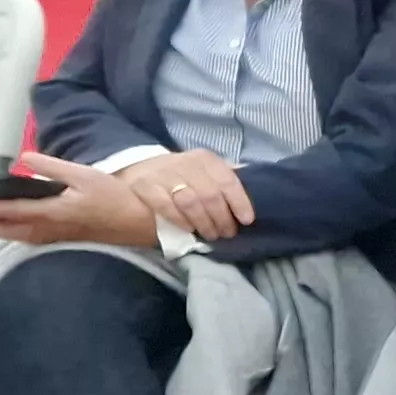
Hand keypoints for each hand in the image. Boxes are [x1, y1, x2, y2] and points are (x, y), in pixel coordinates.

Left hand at [0, 150, 161, 249]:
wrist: (139, 224)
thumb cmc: (113, 197)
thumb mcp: (84, 175)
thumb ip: (51, 167)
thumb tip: (23, 160)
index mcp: (49, 212)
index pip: (5, 211)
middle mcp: (46, 229)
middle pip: (5, 230)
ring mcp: (53, 238)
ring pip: (14, 236)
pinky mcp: (61, 240)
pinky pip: (26, 237)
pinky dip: (11, 230)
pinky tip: (11, 223)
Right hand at [115, 149, 253, 242]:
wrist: (137, 171)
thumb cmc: (180, 176)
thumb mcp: (204, 171)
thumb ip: (225, 178)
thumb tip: (257, 184)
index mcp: (204, 159)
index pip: (227, 180)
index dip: (239, 202)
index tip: (246, 220)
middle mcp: (185, 163)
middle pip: (210, 194)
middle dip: (222, 218)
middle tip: (226, 233)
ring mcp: (163, 174)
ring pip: (190, 201)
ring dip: (204, 222)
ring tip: (210, 235)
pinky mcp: (145, 186)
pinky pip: (166, 205)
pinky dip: (180, 219)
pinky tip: (188, 229)